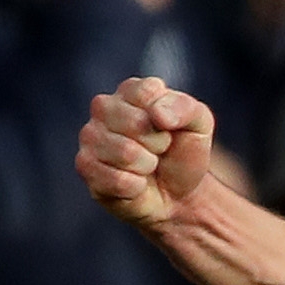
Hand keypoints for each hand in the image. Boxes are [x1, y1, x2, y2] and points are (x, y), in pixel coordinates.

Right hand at [79, 75, 217, 228]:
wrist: (177, 194)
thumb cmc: (183, 152)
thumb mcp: (199, 123)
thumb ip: (184, 108)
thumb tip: (157, 114)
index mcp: (131, 90)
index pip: (147, 94)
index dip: (168, 118)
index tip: (170, 128)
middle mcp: (104, 107)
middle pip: (136, 124)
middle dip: (158, 143)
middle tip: (158, 150)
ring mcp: (90, 137)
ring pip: (125, 152)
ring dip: (147, 166)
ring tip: (147, 165)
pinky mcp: (85, 166)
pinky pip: (117, 179)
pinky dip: (135, 187)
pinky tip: (135, 184)